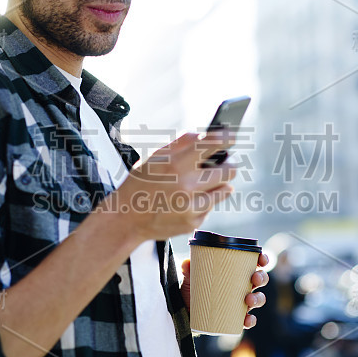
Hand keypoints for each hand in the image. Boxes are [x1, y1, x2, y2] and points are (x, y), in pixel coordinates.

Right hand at [107, 131, 236, 241]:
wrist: (126, 218)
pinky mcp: (193, 222)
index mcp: (176, 164)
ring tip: (202, 183)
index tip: (231, 135)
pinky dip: (204, 202)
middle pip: (229, 171)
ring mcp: (191, 206)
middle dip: (228, 164)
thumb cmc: (139, 184)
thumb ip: (181, 142)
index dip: (226, 137)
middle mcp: (187, 185)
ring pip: (225, 190)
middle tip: (224, 163)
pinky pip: (210, 207)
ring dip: (218, 184)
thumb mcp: (154, 157)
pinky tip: (187, 201)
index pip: (212, 144)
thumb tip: (205, 134)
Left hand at [180, 253, 269, 328]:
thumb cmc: (192, 291)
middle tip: (254, 278)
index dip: (262, 260)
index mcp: (235, 272)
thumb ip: (187, 269)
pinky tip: (247, 319)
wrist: (184, 313)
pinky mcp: (235, 319)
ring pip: (258, 299)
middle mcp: (241, 287)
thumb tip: (186, 262)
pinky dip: (250, 320)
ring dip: (258, 298)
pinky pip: (248, 320)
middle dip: (262, 278)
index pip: (253, 263)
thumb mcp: (189, 278)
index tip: (261, 259)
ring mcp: (240, 303)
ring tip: (248, 299)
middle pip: (260, 280)